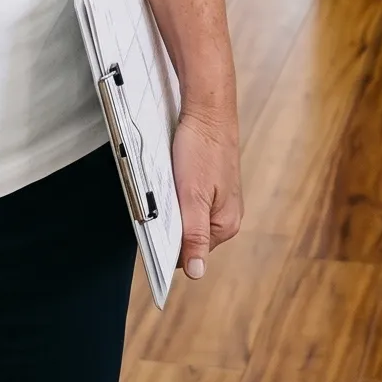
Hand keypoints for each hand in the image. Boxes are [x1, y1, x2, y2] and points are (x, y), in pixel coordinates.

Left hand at [171, 106, 242, 281]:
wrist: (208, 107)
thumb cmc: (202, 148)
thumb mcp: (193, 196)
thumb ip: (195, 236)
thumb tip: (197, 273)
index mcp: (225, 225)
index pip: (189, 256)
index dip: (168, 245)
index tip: (154, 228)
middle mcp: (226, 215)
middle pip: (188, 236)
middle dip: (171, 224)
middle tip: (161, 200)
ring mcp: (220, 198)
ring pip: (188, 215)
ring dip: (174, 207)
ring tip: (169, 185)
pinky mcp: (212, 182)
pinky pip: (190, 198)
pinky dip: (178, 192)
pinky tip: (174, 176)